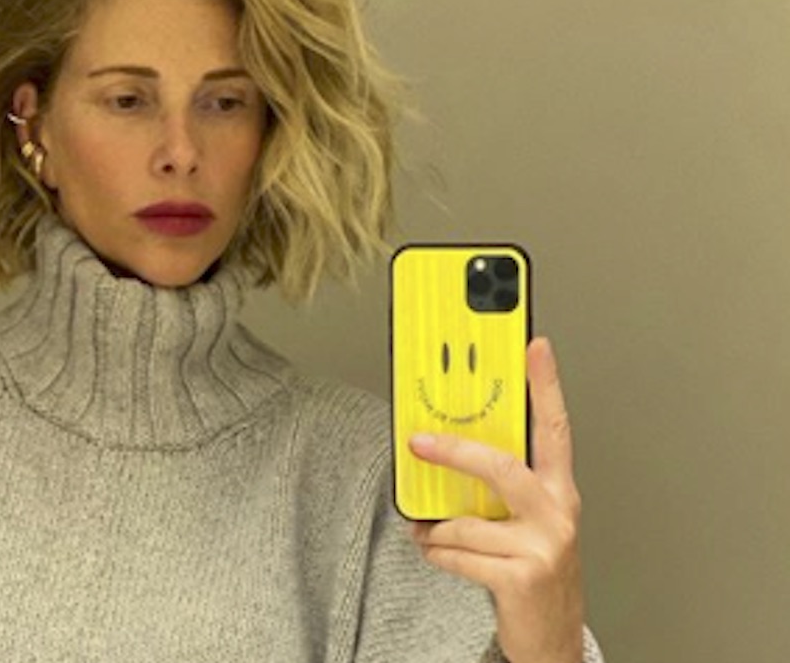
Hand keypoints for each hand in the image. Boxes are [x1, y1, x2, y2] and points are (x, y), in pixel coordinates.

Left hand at [408, 337, 584, 662]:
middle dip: (454, 453)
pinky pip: (458, 553)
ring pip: (466, 520)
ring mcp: (544, 546)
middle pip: (500, 466)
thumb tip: (447, 445)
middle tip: (419, 442)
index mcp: (559, 489)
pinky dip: (437, 553)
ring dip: (437, 529)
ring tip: (431, 532)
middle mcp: (558, 512)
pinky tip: (438, 553)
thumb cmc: (531, 568)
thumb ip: (501, 484)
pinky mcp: (523, 576)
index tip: (535, 344)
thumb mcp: (526, 520)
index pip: (554, 427)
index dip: (546, 385)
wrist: (551, 638)